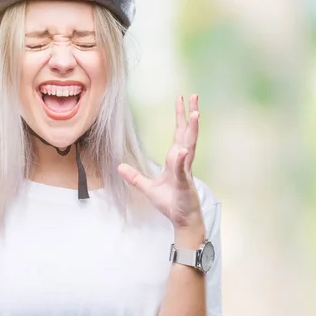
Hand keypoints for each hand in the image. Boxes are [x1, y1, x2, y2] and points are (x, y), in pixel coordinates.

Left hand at [118, 95, 203, 233]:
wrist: (182, 219)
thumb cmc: (171, 203)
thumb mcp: (147, 188)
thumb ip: (135, 177)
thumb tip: (119, 167)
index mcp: (177, 159)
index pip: (180, 133)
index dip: (181, 117)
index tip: (183, 100)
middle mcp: (184, 162)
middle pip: (188, 133)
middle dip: (191, 115)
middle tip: (195, 96)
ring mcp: (185, 172)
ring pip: (190, 146)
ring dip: (192, 130)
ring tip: (195, 114)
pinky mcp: (184, 184)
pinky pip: (183, 170)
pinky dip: (183, 159)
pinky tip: (184, 149)